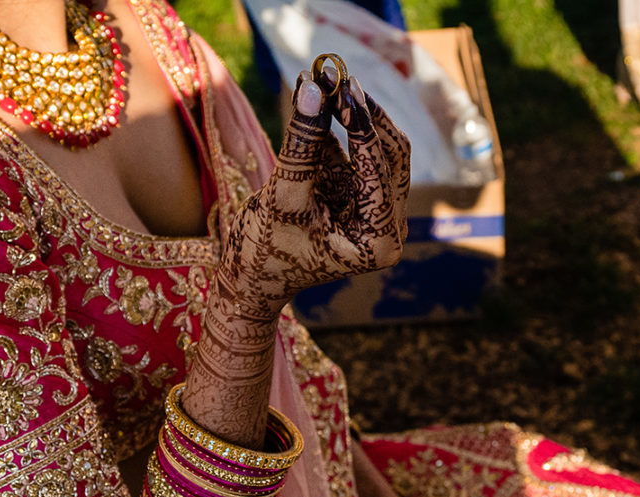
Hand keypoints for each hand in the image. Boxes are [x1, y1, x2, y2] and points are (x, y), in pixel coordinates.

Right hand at [213, 70, 410, 320]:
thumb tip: (313, 89)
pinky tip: (312, 98)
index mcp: (379, 240)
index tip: (340, 84)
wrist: (250, 279)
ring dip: (347, 116)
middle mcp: (388, 228)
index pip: (381, 170)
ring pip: (374, 150)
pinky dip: (334, 131)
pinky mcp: (358, 198)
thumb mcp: (282, 197)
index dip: (361, 124)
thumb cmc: (264, 252)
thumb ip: (301, 145)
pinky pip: (352, 156)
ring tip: (317, 79)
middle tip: (334, 74)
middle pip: (389, 155)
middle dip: (360, 114)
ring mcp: (376, 212)